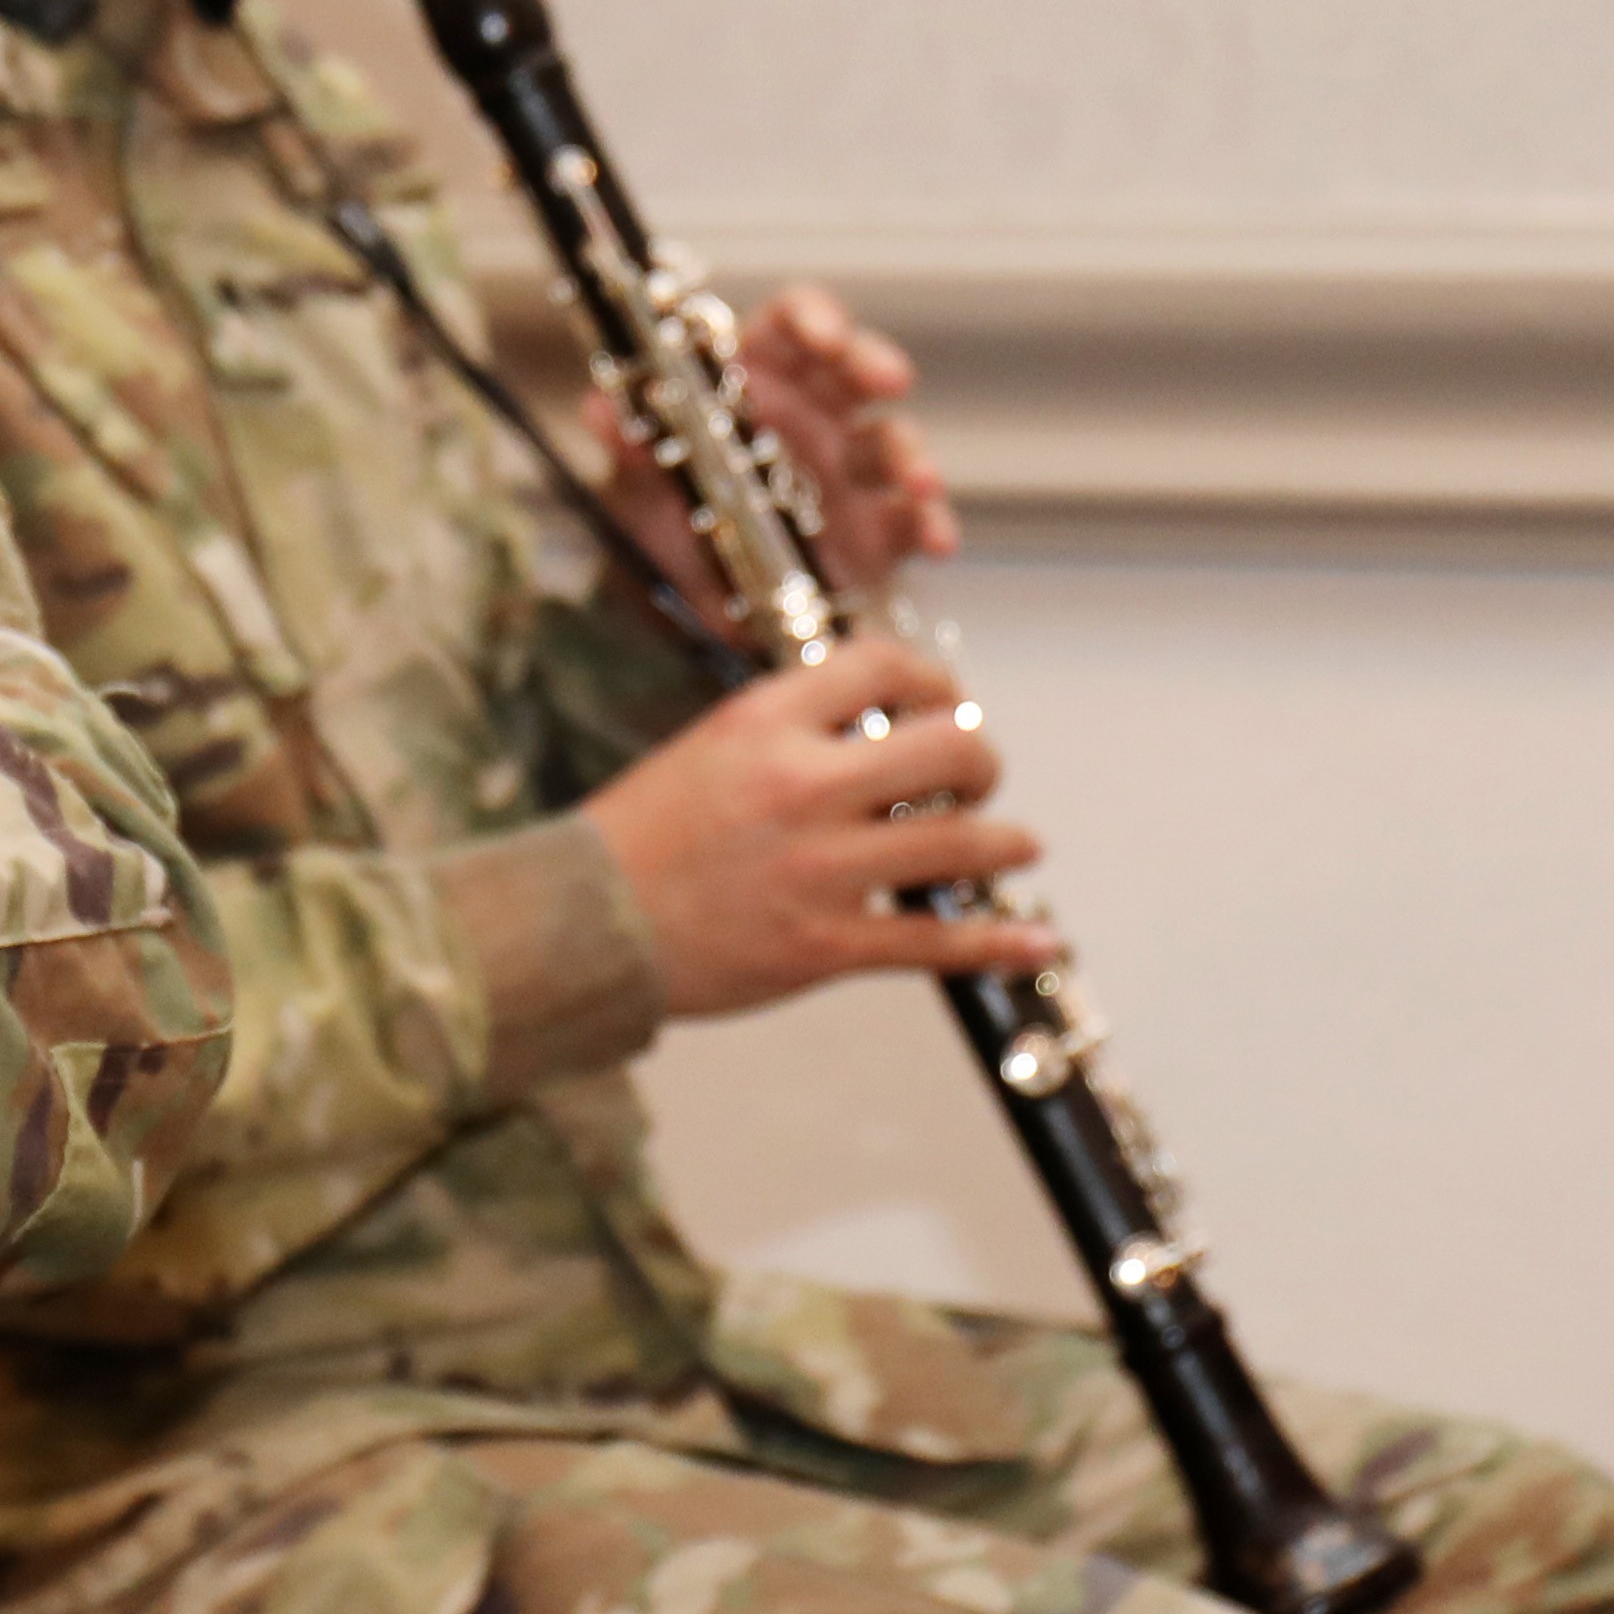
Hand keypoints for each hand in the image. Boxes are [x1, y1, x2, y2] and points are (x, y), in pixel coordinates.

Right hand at [578, 631, 1061, 1022]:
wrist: (576, 927)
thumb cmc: (635, 839)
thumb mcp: (706, 749)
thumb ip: (787, 733)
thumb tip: (873, 729)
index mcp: (765, 723)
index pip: (883, 667)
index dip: (934, 680)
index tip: (945, 699)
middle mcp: (802, 786)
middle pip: (948, 747)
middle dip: (982, 761)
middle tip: (978, 778)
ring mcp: (819, 869)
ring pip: (959, 842)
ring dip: (1006, 842)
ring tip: (1019, 846)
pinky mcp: (823, 945)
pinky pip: (937, 942)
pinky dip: (1000, 942)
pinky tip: (1037, 942)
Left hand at [606, 283, 955, 615]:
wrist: (683, 605)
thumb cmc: (663, 524)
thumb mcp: (635, 490)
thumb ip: (628, 449)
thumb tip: (598, 408)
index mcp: (753, 384)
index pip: (789, 326)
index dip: (812, 317)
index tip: (824, 332)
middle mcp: (808, 416)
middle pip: (852, 368)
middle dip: (874, 364)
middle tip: (887, 378)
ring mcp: (847, 471)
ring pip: (890, 440)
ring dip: (911, 453)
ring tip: (919, 482)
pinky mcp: (873, 528)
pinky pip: (911, 517)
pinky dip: (929, 523)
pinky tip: (934, 540)